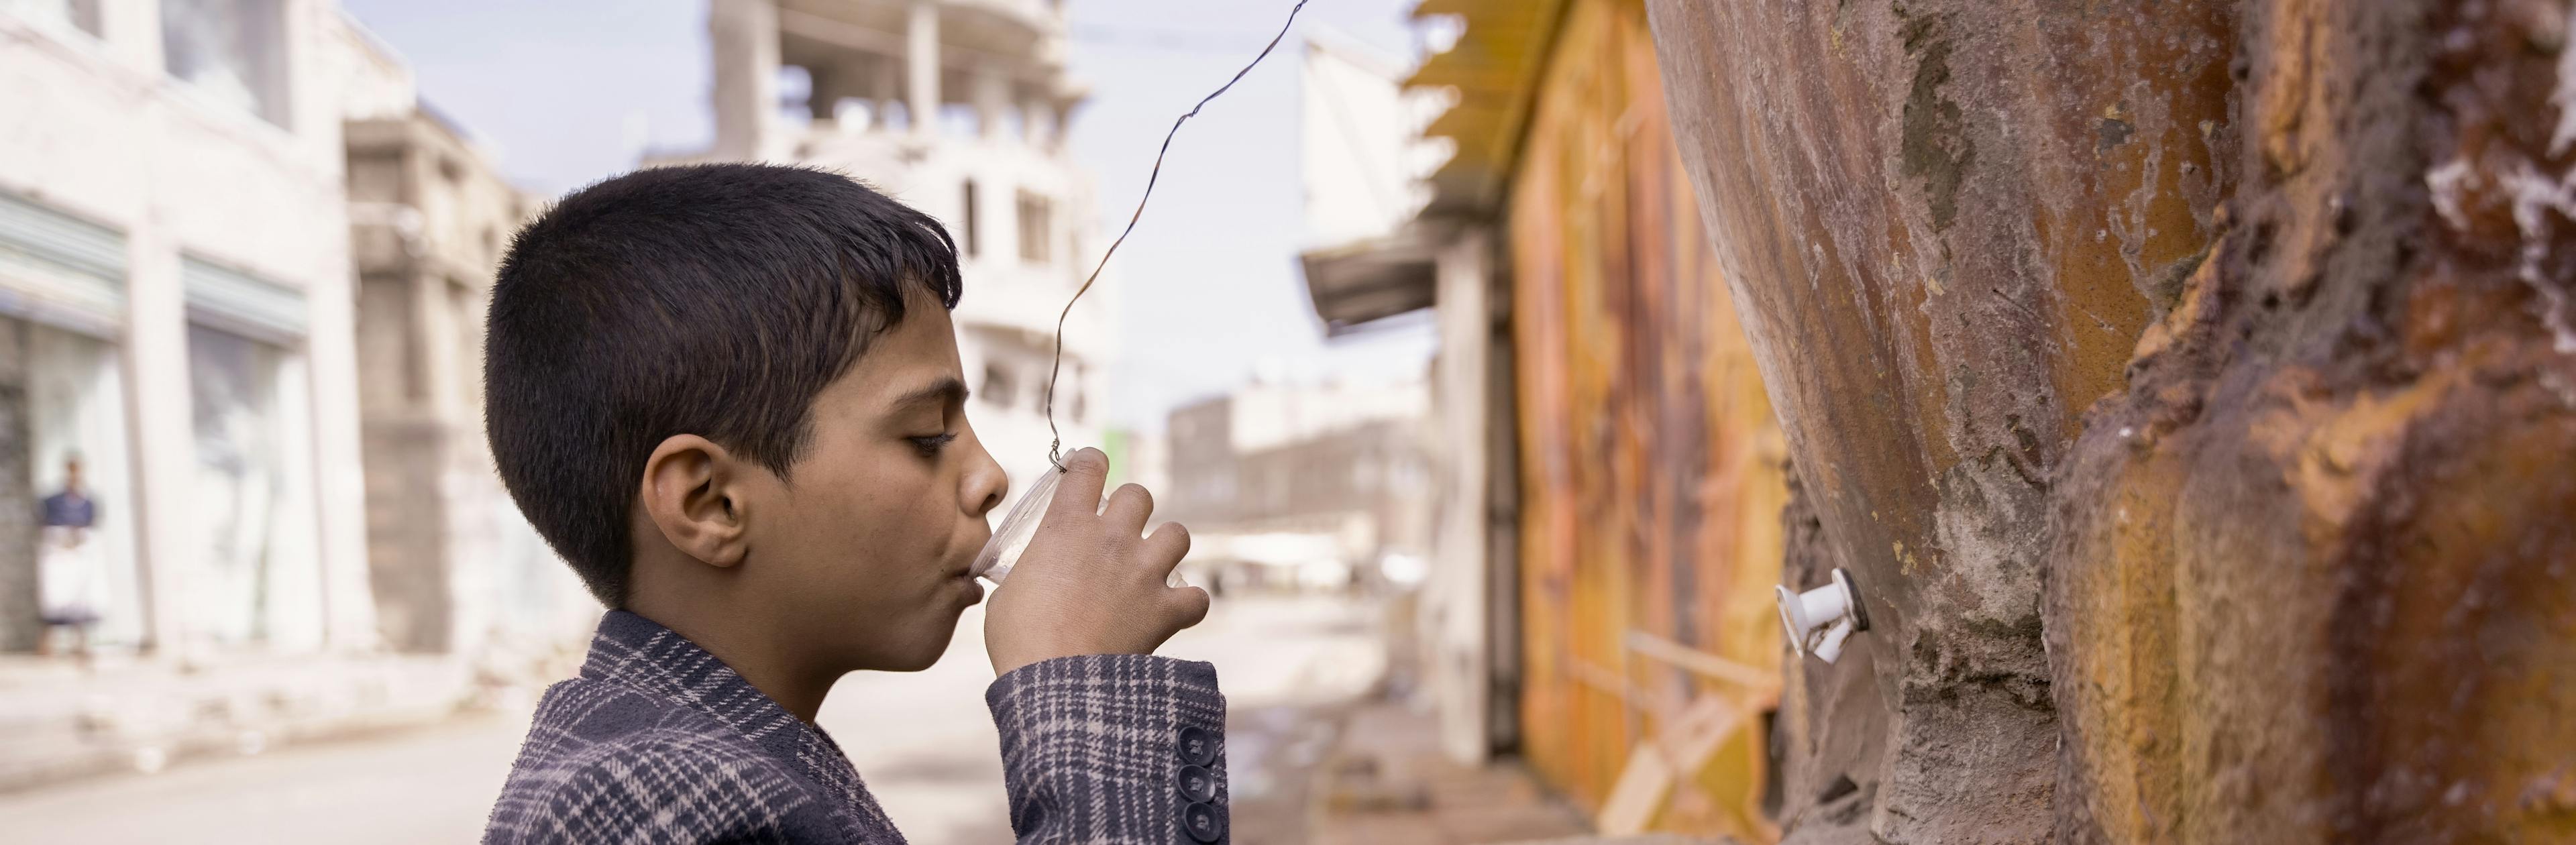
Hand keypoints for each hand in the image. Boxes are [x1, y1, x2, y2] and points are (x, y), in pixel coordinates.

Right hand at [984, 448, 1208, 675]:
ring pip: (1178, 533)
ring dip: (1166, 546)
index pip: (1089, 467)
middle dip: (1131, 509)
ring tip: (1151, 566)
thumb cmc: (1019, 641)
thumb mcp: (1007, 594)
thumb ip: (1027, 574)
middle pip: (1139, 494)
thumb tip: (1030, 582)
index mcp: (1066, 526)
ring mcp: (1144, 572)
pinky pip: (1197, 597)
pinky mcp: (1166, 610)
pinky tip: (1174, 611)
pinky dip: (1188, 603)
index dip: (1091, 464)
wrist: (1056, 684)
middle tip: (1118, 533)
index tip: (1089, 473)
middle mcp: (1112, 539)